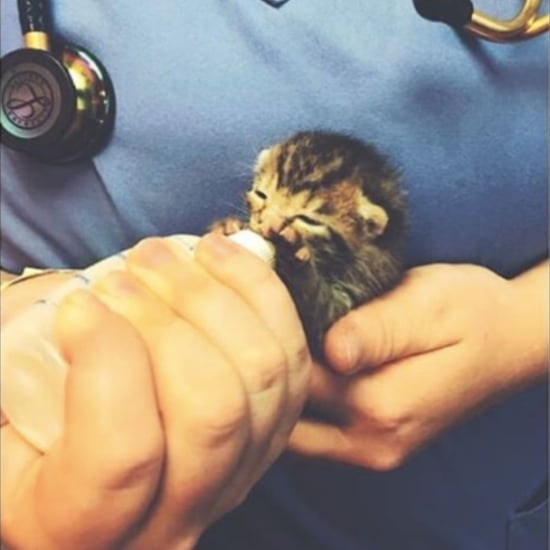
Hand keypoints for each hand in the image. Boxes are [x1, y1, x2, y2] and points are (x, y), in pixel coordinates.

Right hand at [1, 233, 310, 548]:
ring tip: (164, 256)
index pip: (123, 456)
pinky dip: (259, 292)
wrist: (85, 436)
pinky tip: (218, 256)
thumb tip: (91, 312)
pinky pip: (292, 354)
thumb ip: (29, 375)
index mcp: (84, 530)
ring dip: (215, 296)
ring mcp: (240, 472)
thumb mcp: (5, 410)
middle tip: (129, 270)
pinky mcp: (275, 429)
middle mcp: (177, 516)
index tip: (82, 304)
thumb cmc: (30, 420)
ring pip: (265, 376)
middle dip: (170, 319)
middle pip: (213, 413)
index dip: (108, 361)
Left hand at [288, 262, 547, 470]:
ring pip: (292, 426)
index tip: (261, 303)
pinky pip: (313, 429)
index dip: (269, 340)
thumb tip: (328, 350)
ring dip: (279, 386)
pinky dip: (298, 398)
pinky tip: (303, 356)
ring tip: (281, 333)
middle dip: (265, 370)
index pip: (293, 380)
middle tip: (262, 319)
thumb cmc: (471, 312)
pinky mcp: (371, 443)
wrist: (508, 338)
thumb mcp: (428, 306)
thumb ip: (377, 331)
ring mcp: (371, 450)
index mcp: (381, 408)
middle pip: (284, 412)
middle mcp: (371, 443)